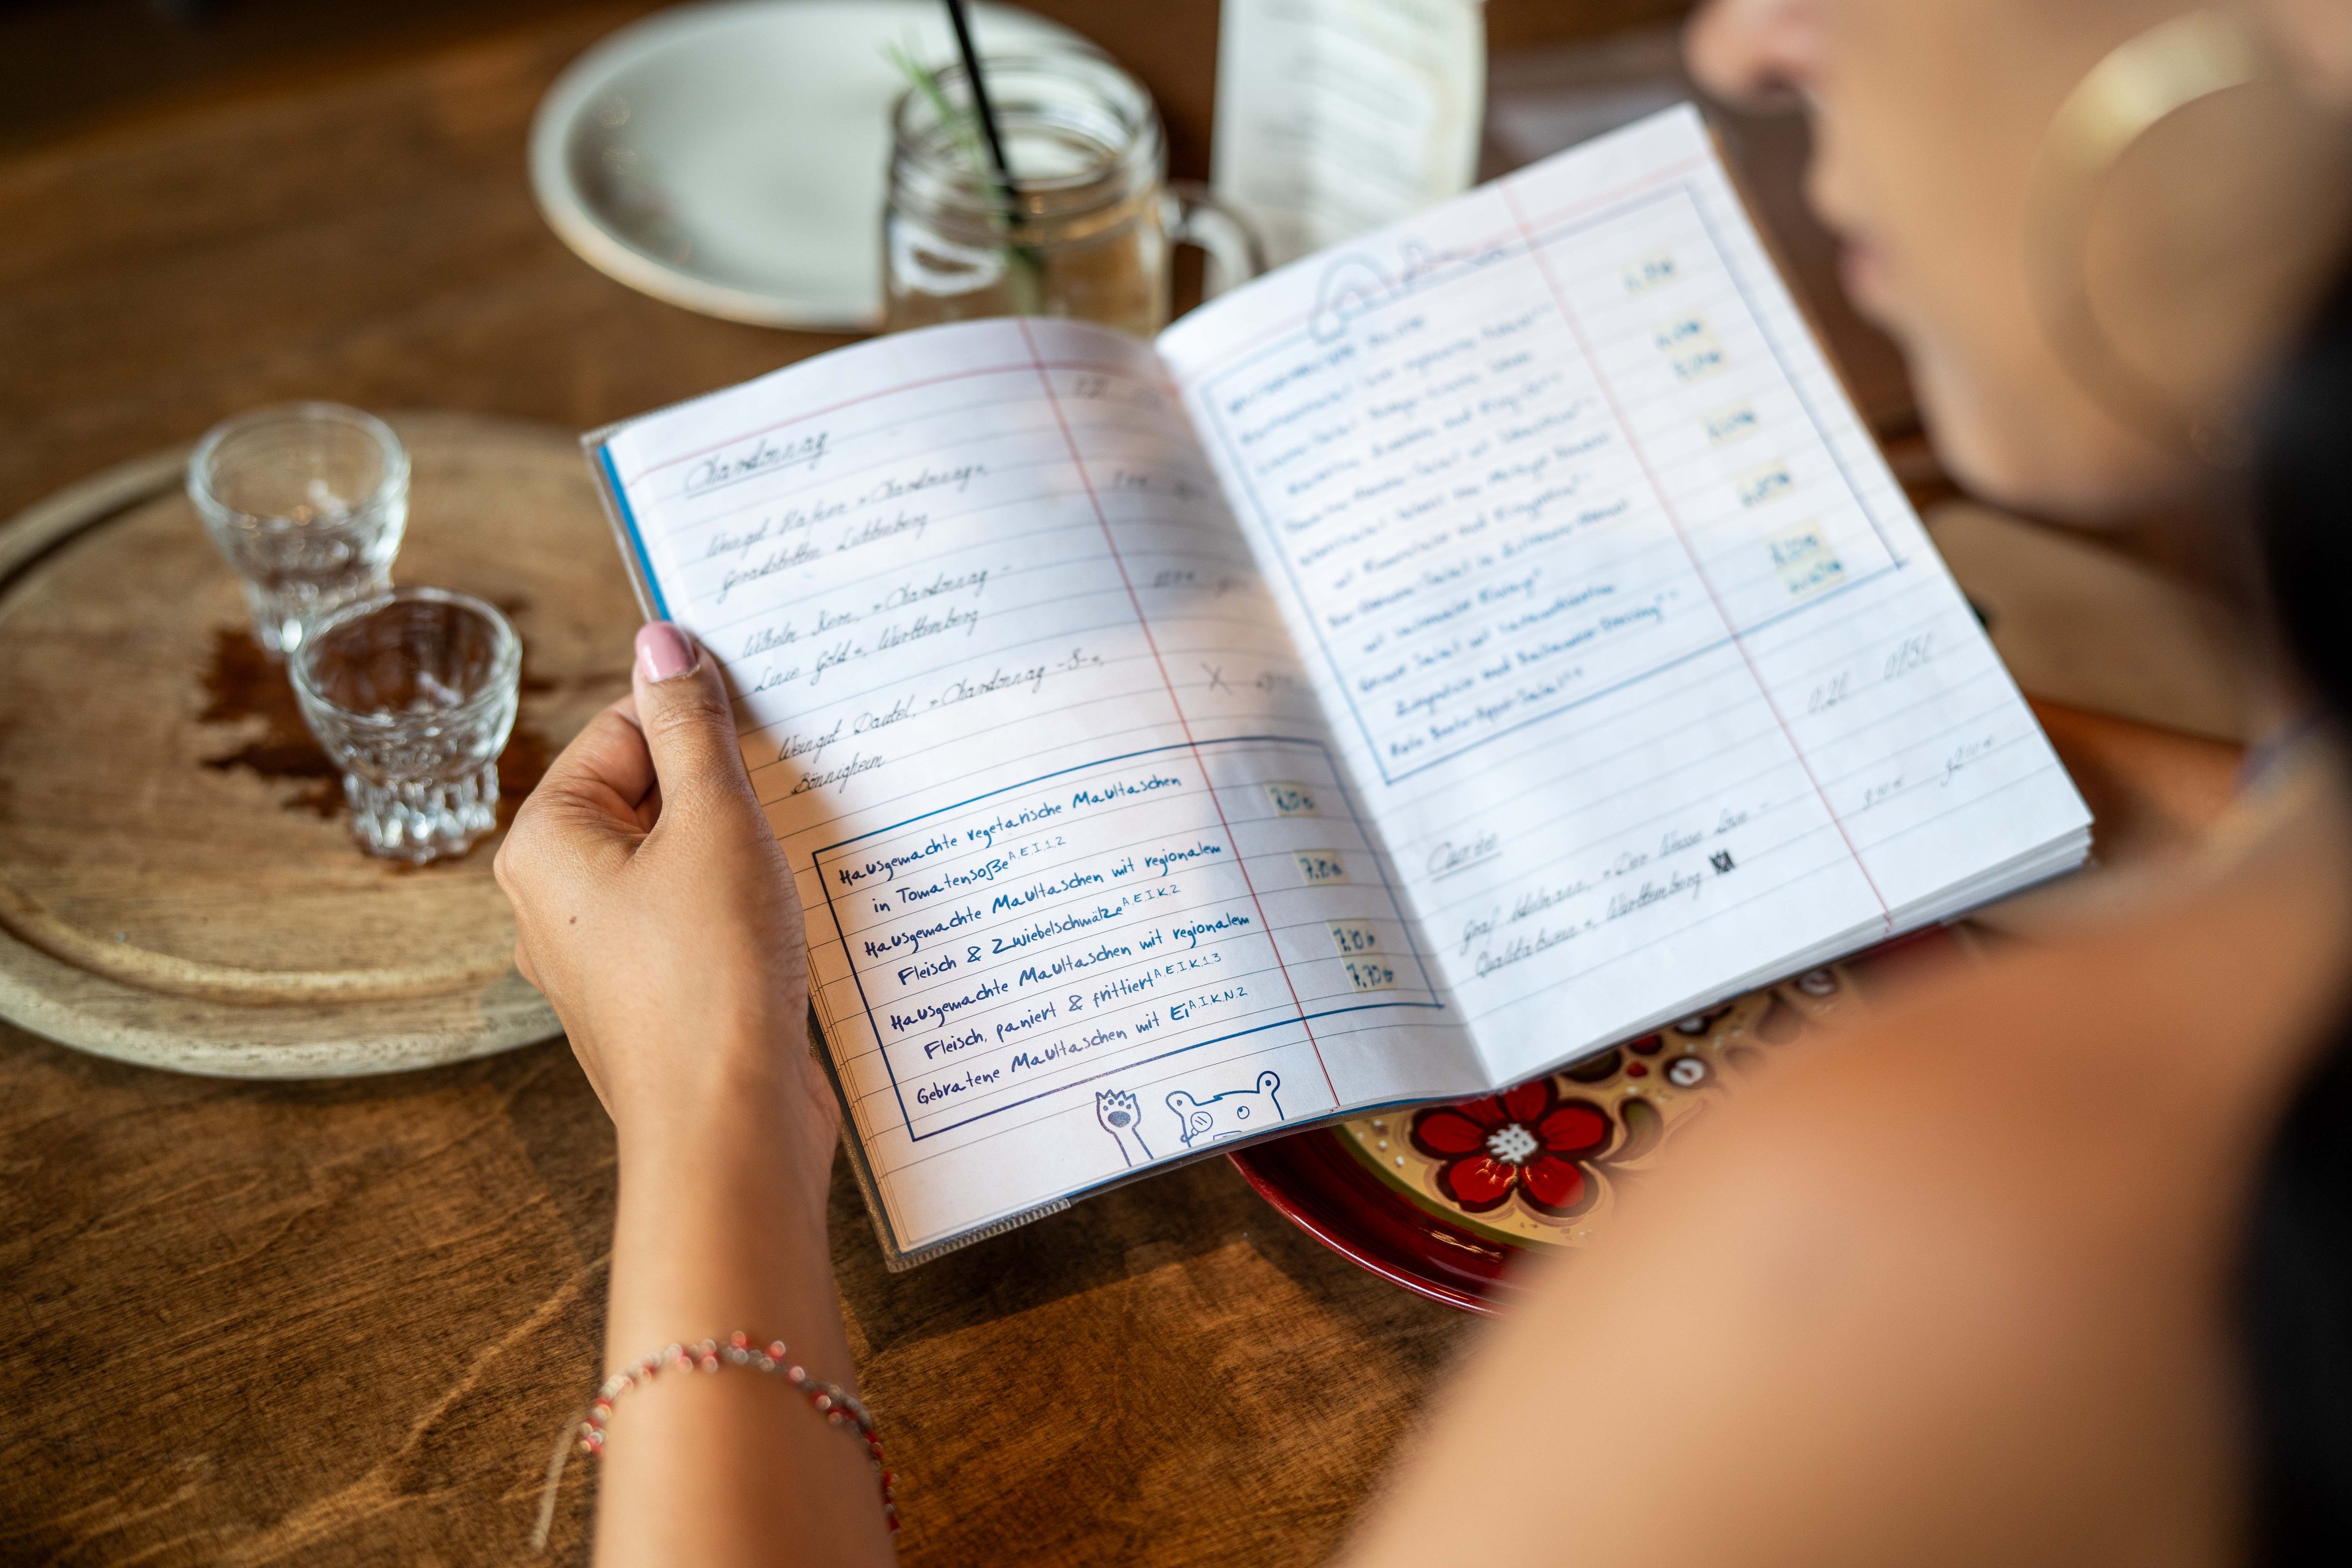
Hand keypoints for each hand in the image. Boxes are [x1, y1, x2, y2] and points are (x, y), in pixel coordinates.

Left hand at [495, 623, 834, 1187]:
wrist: (729, 1131)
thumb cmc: (711, 977)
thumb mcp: (714, 824)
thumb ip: (693, 727)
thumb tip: (662, 640)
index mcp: (546, 844)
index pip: (623, 730)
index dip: (699, 717)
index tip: (768, 719)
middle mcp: (555, 901)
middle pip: (648, 795)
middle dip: (723, 788)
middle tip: (788, 792)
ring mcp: (603, 958)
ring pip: (678, 862)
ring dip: (741, 850)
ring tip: (792, 859)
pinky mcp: (653, 1000)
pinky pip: (695, 921)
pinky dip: (743, 908)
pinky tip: (790, 920)